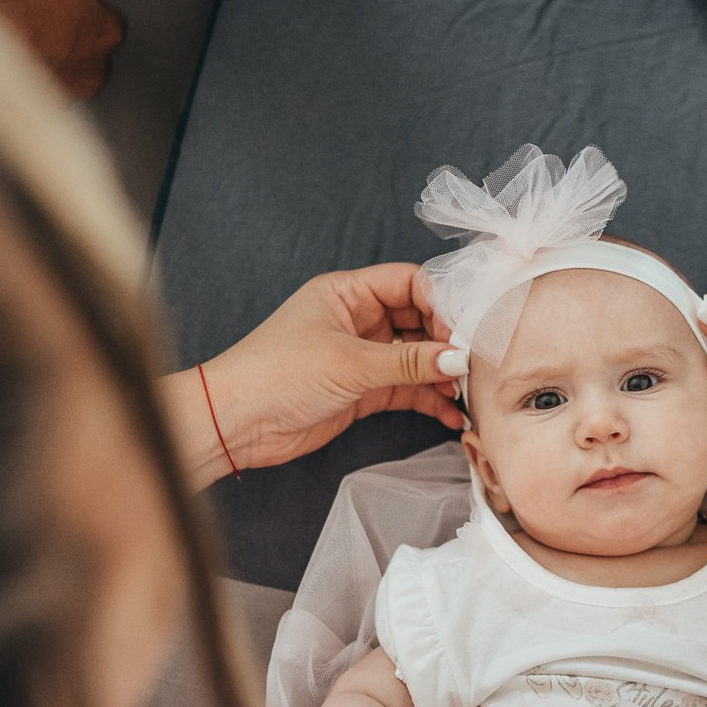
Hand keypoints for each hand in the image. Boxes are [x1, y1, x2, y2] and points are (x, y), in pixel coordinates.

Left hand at [166, 264, 467, 487]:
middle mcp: (357, 319)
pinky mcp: (362, 390)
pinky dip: (428, 400)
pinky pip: (406, 389)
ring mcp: (361, 355)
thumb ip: (408, 361)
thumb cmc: (275, 375)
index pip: (410, 283)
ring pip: (416, 357)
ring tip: (465, 394)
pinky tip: (449, 415)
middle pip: (419, 320)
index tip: (461, 333)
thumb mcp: (349, 362)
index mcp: (347, 292)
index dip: (440, 304)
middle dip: (447, 342)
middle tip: (471, 365)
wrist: (236, 422)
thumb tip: (457, 358)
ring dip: (441, 375)